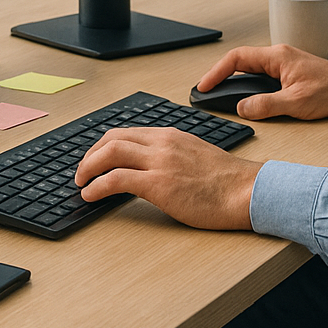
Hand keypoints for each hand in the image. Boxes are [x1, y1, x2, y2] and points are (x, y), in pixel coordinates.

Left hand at [74, 127, 260, 229]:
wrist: (246, 191)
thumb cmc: (227, 181)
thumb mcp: (195, 156)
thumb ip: (172, 156)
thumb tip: (151, 169)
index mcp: (171, 135)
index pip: (127, 132)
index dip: (104, 145)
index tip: (95, 157)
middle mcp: (162, 143)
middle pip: (112, 138)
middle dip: (90, 154)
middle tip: (82, 170)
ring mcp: (160, 161)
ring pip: (110, 153)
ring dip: (88, 167)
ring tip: (81, 182)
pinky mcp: (158, 184)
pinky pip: (117, 179)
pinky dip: (97, 186)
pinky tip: (90, 195)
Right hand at [198, 45, 327, 120]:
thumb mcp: (296, 103)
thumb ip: (266, 105)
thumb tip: (242, 109)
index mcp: (277, 57)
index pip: (237, 59)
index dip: (216, 72)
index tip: (204, 86)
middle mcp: (277, 56)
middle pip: (239, 61)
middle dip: (219, 75)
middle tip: (205, 91)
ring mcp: (281, 63)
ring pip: (249, 68)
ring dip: (232, 79)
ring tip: (218, 93)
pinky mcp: (286, 72)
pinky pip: (259, 74)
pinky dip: (246, 83)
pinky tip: (242, 95)